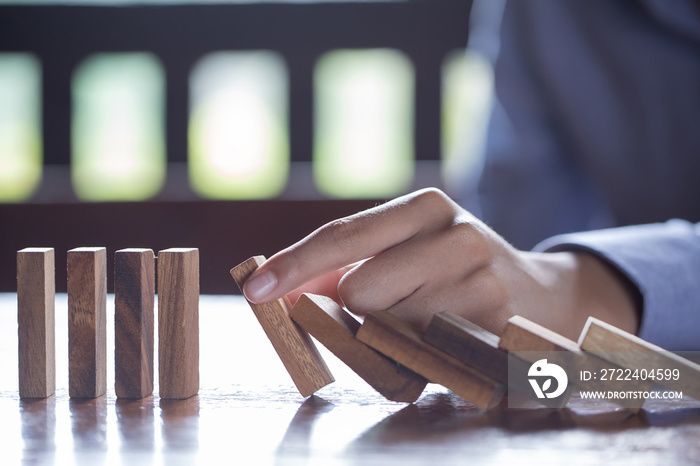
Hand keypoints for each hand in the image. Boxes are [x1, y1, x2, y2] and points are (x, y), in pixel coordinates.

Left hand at [243, 188, 639, 339]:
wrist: (544, 298)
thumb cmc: (456, 275)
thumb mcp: (411, 251)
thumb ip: (351, 267)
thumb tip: (288, 290)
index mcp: (427, 206)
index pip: (344, 234)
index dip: (295, 264)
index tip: (256, 288)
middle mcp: (456, 234)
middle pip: (360, 289)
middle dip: (358, 311)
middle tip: (388, 310)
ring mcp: (481, 279)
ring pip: (390, 326)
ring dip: (393, 336)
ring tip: (431, 322)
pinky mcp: (497, 326)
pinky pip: (424, 353)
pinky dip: (420, 356)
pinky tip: (449, 340)